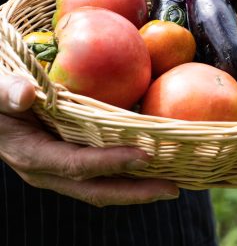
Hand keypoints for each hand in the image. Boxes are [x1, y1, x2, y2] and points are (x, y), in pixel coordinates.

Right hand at [0, 75, 179, 206]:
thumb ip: (7, 91)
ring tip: (173, 183)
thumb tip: (26, 93)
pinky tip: (155, 167)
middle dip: (136, 192)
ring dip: (138, 189)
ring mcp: (61, 172)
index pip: (77, 165)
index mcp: (32, 155)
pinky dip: (129, 175)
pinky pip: (103, 176)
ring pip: (102, 188)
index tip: (144, 156)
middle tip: (173, 188)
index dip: (110, 163)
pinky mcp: (71, 164)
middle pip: (96, 189)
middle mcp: (48, 171)